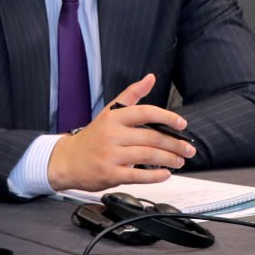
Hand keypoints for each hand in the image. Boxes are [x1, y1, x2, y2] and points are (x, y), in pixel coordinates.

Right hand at [46, 74, 196, 191]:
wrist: (67, 160)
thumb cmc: (92, 137)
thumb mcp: (109, 112)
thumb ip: (132, 95)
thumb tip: (150, 78)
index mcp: (113, 117)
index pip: (145, 112)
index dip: (167, 117)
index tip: (181, 124)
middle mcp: (111, 134)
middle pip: (151, 137)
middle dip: (174, 144)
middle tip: (187, 149)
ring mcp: (110, 155)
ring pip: (147, 156)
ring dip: (169, 159)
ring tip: (179, 161)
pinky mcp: (110, 174)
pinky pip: (138, 176)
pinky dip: (155, 176)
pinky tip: (165, 173)